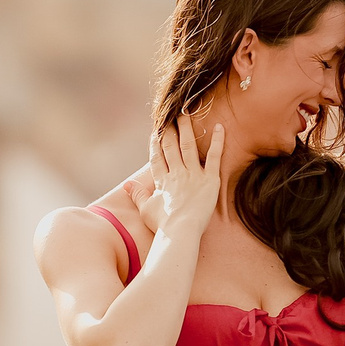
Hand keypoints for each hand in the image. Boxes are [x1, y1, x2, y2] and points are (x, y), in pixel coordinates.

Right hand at [133, 116, 222, 237]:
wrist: (181, 232)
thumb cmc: (163, 224)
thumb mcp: (145, 209)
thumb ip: (137, 194)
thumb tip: (125, 185)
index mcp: (162, 180)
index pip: (157, 157)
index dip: (155, 143)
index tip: (156, 131)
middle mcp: (177, 173)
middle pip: (171, 146)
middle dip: (170, 129)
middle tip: (171, 113)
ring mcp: (194, 175)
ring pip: (189, 146)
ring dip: (187, 128)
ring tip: (187, 113)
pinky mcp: (210, 180)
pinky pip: (215, 157)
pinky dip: (218, 142)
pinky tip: (219, 127)